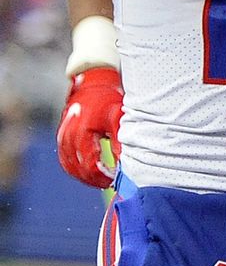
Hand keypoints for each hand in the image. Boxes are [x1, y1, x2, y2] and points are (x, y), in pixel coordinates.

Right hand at [56, 68, 122, 187]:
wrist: (93, 82)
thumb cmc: (108, 99)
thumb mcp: (118, 117)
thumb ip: (120, 141)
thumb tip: (124, 163)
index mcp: (83, 130)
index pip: (89, 163)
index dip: (101, 174)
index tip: (113, 179)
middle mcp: (68, 134)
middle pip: (77, 167)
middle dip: (93, 179)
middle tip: (109, 183)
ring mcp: (62, 135)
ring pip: (68, 165)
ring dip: (83, 176)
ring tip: (100, 181)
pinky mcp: (61, 136)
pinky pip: (64, 159)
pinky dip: (74, 169)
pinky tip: (87, 173)